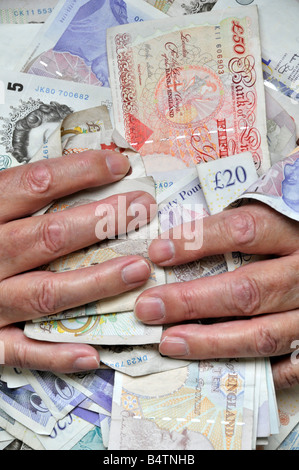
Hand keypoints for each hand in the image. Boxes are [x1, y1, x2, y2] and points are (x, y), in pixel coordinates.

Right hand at [0, 150, 154, 372]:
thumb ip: (15, 195)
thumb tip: (69, 173)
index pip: (34, 184)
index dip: (80, 172)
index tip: (119, 165)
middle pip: (49, 236)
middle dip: (102, 221)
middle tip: (144, 208)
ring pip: (46, 293)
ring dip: (96, 282)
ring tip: (139, 269)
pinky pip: (23, 350)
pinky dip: (57, 354)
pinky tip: (93, 352)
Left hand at [135, 202, 298, 389]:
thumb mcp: (291, 201)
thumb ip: (256, 207)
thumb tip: (194, 214)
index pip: (244, 231)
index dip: (198, 241)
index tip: (158, 252)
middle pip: (246, 290)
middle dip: (191, 302)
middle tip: (149, 307)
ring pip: (263, 334)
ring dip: (211, 342)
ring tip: (170, 342)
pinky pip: (295, 363)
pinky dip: (260, 368)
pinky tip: (222, 367)